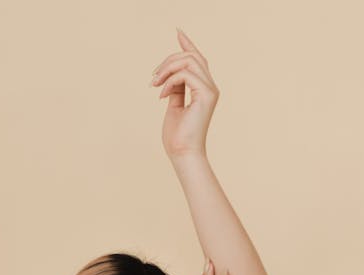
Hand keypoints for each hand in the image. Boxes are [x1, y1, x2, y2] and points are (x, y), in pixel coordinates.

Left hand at [150, 28, 219, 157]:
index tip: (178, 32)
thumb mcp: (174, 107)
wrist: (183, 154)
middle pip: (191, 56)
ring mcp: (210, 90)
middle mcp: (210, 87)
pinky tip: (161, 95)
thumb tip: (170, 76)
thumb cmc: (178, 137)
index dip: (188, 44)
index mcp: (204, 90)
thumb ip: (175, 90)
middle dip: (168, 60)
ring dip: (167, 69)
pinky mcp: (206, 95)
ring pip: (189, 61)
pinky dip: (170, 81)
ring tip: (154, 84)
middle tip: (153, 77)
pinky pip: (185, 74)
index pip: (198, 59)